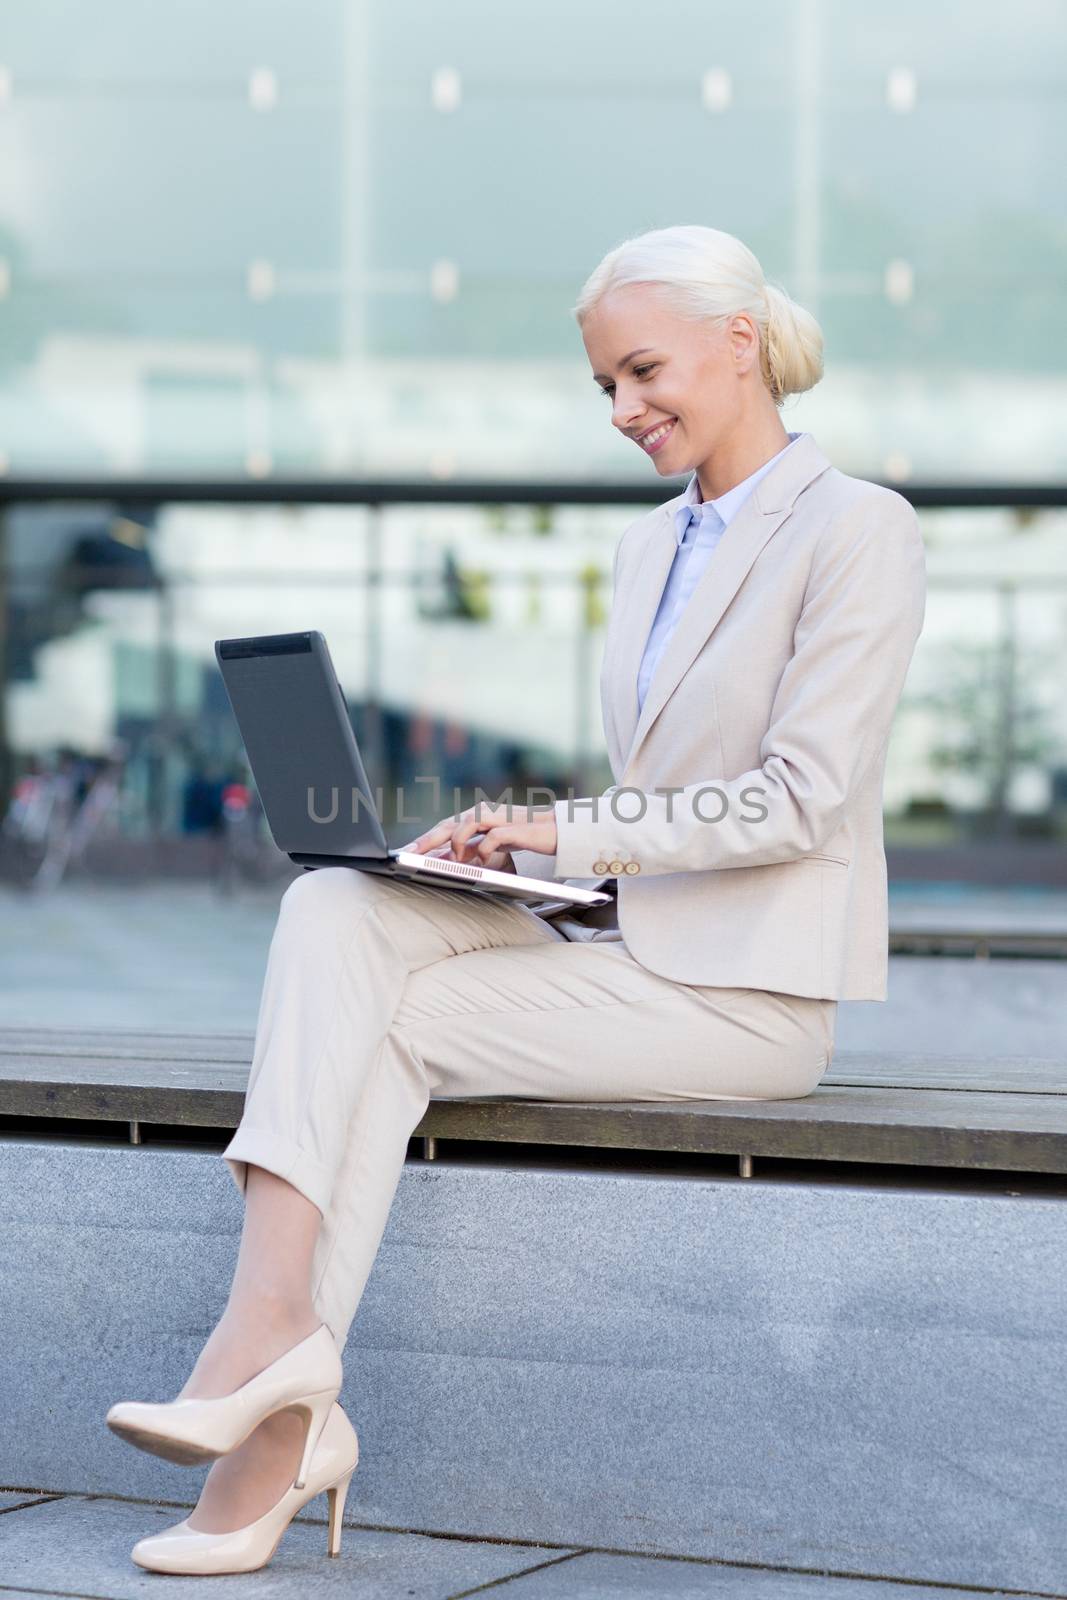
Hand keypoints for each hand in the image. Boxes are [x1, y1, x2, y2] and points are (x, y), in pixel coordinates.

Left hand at [403, 801, 556, 870]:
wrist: (553, 830)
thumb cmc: (520, 835)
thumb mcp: (489, 845)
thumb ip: (468, 851)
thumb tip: (444, 862)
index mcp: (473, 817)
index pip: (443, 828)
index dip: (424, 840)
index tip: (406, 852)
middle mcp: (480, 813)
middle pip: (447, 824)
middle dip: (427, 840)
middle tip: (410, 853)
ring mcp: (495, 817)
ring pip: (465, 825)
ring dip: (455, 844)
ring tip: (452, 862)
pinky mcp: (511, 827)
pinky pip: (490, 837)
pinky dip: (482, 849)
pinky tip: (482, 860)